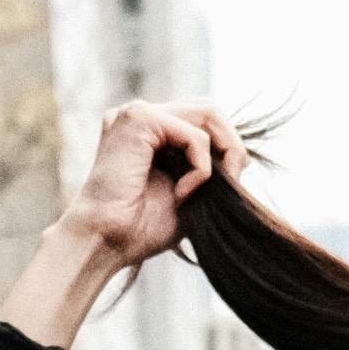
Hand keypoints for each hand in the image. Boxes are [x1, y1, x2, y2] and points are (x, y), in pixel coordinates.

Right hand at [0, 100, 251, 349]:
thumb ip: (208, 171)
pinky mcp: (140, 118)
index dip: (226, 147)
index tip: (230, 184)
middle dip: (231, 144)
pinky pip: (195, 135)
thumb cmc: (140, 228)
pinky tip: (181, 193)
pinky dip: (200, 168)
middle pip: (210, 108)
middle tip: (233, 180)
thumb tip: (242, 157)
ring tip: (206, 188)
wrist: (105, 241)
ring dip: (222, 153)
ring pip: (208, 113)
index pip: (203, 119)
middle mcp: (142, 116)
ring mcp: (138, 112)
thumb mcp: (187, 194)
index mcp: (149, 131)